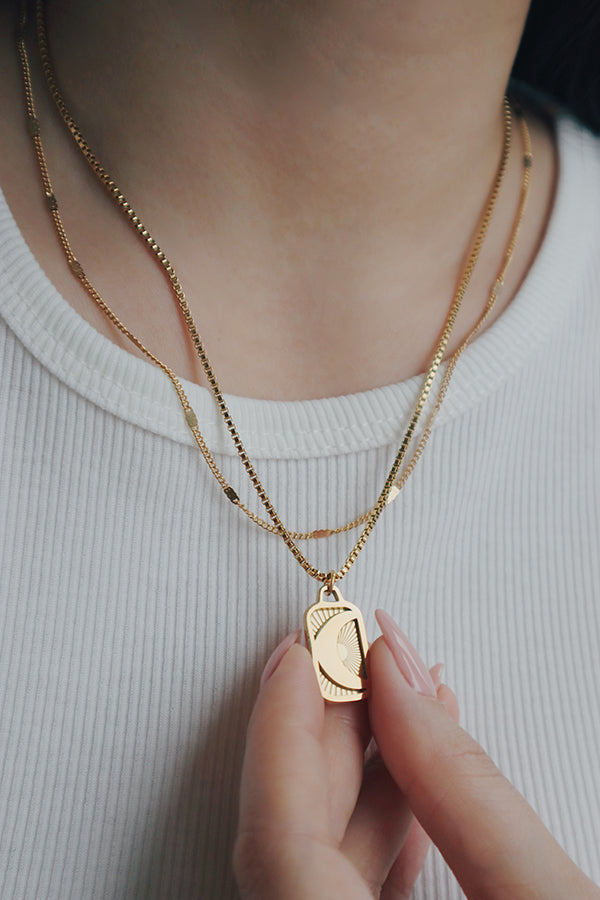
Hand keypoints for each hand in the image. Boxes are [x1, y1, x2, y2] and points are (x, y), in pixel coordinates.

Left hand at [234, 614, 599, 898]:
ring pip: (319, 866)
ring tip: (388, 687)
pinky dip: (385, 824)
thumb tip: (396, 677)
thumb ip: (463, 786)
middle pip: (290, 845)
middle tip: (341, 653)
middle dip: (319, 733)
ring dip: (358, 769)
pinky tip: (415, 769)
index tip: (298, 654)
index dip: (281, 735)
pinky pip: (353, 893)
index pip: (278, 847)